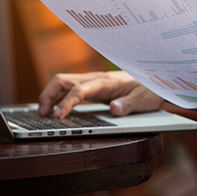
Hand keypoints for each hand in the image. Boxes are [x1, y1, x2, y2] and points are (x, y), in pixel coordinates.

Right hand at [38, 71, 164, 117]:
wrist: (154, 80)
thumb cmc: (149, 90)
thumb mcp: (144, 100)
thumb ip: (129, 105)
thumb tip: (115, 109)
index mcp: (106, 82)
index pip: (80, 90)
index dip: (66, 103)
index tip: (57, 116)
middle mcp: (95, 79)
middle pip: (63, 81)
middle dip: (48, 95)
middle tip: (41, 114)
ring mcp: (92, 82)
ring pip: (62, 83)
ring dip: (49, 95)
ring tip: (42, 113)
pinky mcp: (91, 87)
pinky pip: (69, 89)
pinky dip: (57, 97)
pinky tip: (54, 109)